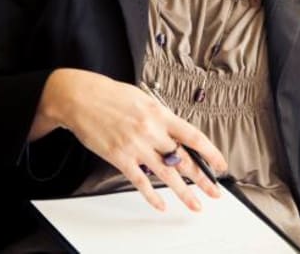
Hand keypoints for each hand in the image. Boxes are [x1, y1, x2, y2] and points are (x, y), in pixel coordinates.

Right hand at [30, 68, 227, 211]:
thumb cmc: (108, 94)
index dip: (211, 153)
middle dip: (203, 179)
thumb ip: (159, 116)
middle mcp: (151, 130)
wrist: (79, 97)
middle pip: (184, 160)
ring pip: (167, 174)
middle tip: (215, 192)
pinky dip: (152, 195)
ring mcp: (136, 146)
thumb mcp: (141, 97)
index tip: (220, 164)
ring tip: (195, 204)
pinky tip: (160, 204)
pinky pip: (140, 181)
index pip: (194, 136)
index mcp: (159, 113)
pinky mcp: (119, 157)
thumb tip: (175, 132)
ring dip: (184, 192)